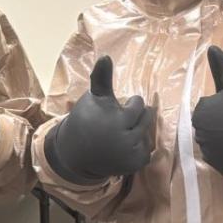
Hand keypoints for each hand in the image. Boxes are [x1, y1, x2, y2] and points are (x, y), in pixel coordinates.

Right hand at [45, 56, 152, 185]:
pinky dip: (137, 149)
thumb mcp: (93, 97)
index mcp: (117, 119)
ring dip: (137, 132)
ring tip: (121, 133)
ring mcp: (131, 153)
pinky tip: (121, 148)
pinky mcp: (134, 165)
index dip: (128, 104)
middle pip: (147, 119)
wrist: (73, 153)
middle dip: (135, 118)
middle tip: (120, 121)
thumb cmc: (85, 119)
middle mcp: (126, 138)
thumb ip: (103, 78)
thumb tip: (106, 56)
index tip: (115, 109)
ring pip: (148, 135)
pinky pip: (147, 152)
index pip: (139, 105)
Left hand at [192, 46, 222, 174]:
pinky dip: (221, 153)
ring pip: (207, 141)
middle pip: (203, 127)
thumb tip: (212, 48)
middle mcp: (198, 129)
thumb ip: (222, 69)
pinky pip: (212, 155)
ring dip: (218, 139)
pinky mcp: (212, 160)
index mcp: (199, 111)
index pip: (203, 112)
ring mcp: (205, 147)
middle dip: (216, 125)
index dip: (216, 112)